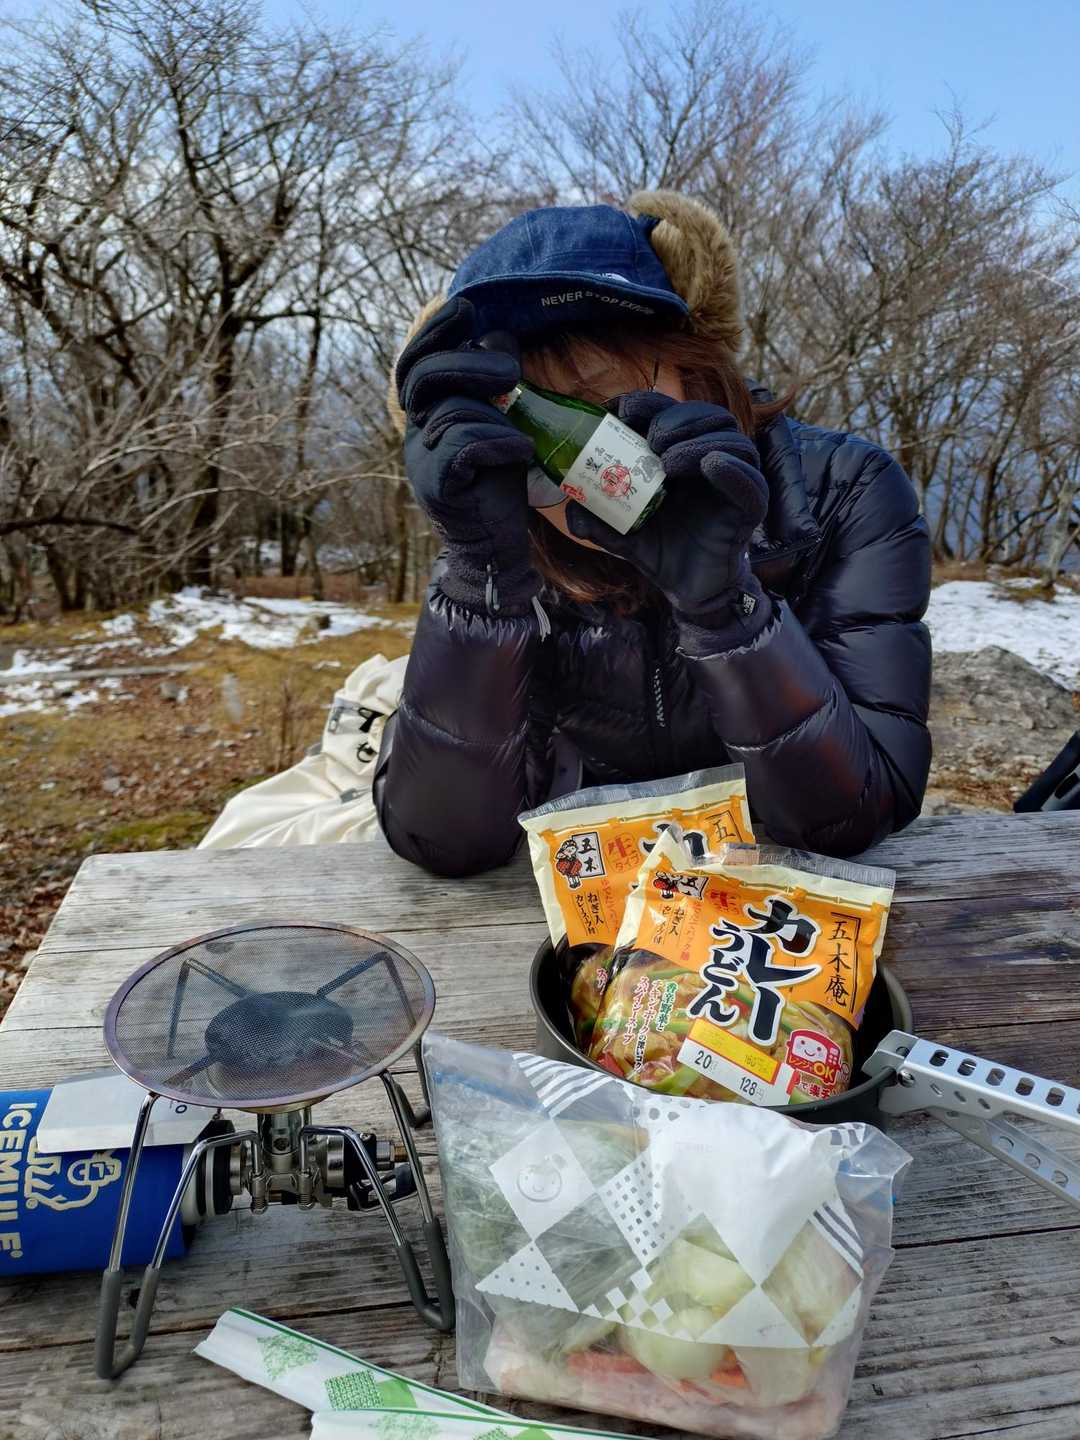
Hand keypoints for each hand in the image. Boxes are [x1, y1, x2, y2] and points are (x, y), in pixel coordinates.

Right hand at [395, 297, 536, 612]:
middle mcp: (415, 435)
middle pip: (424, 377)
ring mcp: (422, 462)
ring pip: (451, 412)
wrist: (494, 550)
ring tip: (521, 435)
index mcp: (425, 417)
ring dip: (494, 416)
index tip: (465, 308)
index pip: (415, 362)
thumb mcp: (498, 425)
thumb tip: (498, 335)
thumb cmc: (498, 487)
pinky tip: (522, 452)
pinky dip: (499, 443)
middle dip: (469, 362)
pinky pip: (464, 446)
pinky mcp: (438, 487)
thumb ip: (492, 386)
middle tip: (512, 370)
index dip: (435, 332)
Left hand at [565, 392, 770, 633]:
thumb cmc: (659, 549)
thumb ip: (596, 519)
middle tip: (652, 439)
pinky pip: (751, 481)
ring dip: (699, 440)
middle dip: (676, 417)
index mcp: (679, 454)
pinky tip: (710, 466)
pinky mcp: (749, 508)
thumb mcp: (620, 532)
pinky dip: (732, 469)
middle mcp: (709, 459)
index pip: (670, 411)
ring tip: (669, 460)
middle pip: (705, 415)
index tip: (621, 411)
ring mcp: (732, 481)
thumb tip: (572, 510)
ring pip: (731, 439)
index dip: (648, 403)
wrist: (686, 589)